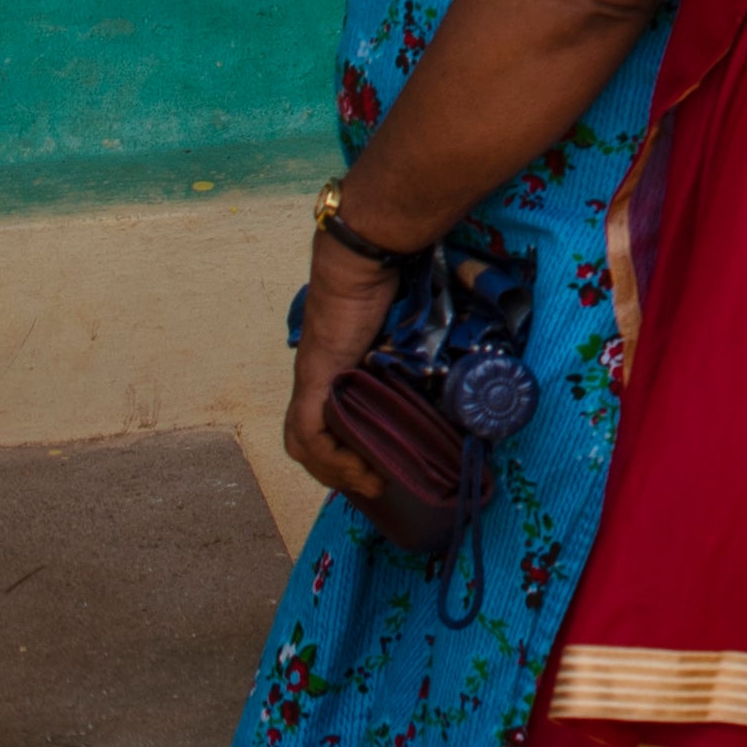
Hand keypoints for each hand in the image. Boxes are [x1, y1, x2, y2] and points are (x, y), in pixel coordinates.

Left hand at [284, 231, 395, 508]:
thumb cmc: (382, 284)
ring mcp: (312, 381)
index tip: (370, 466)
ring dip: (332, 468)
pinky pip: (310, 432)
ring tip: (366, 480)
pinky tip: (358, 466)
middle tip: (368, 483)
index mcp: (330, 369)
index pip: (319, 422)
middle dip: (333, 469)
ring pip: (302, 443)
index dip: (337, 450)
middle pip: (304, 440)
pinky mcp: (316, 379)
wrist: (362, 263)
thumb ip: (407, 348)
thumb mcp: (396, 328)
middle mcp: (315, 379)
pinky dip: (329, 456)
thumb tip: (443, 364)